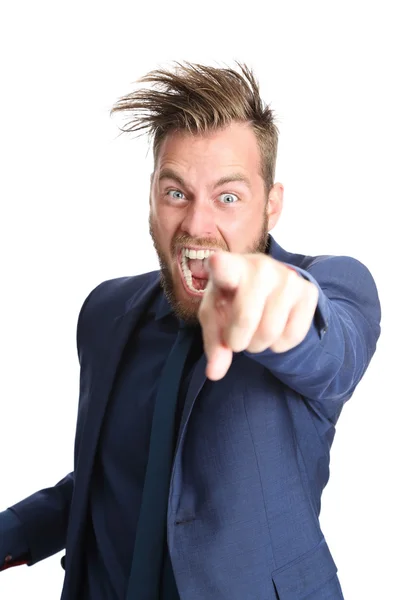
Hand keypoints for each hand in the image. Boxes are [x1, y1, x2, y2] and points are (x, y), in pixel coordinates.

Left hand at [198, 251, 318, 380]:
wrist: (265, 290)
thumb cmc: (231, 301)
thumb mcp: (215, 319)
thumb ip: (213, 344)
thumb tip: (214, 374)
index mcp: (230, 267)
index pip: (224, 266)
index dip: (220, 266)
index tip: (215, 261)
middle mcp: (261, 266)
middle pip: (246, 318)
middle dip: (238, 341)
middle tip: (236, 340)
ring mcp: (288, 277)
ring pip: (271, 331)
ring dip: (258, 345)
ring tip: (254, 334)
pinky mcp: (308, 291)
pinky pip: (293, 335)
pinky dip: (280, 345)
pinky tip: (275, 330)